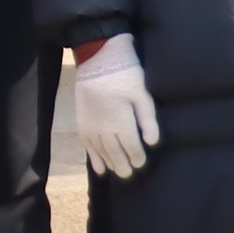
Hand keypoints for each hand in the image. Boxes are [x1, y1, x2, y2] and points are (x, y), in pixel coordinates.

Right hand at [69, 37, 158, 178]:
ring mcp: (90, 127)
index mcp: (121, 122)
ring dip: (110, 163)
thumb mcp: (142, 94)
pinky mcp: (82, 122)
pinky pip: (87, 147)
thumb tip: (151, 143)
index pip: (131, 148)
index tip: (142, 162)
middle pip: (115, 154)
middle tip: (130, 173)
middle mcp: (104, 129)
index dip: (137, 158)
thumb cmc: (125, 74)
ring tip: (118, 171)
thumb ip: (148, 120)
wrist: (97, 58)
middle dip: (124, 165)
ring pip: (101, 152)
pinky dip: (94, 159)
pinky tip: (100, 170)